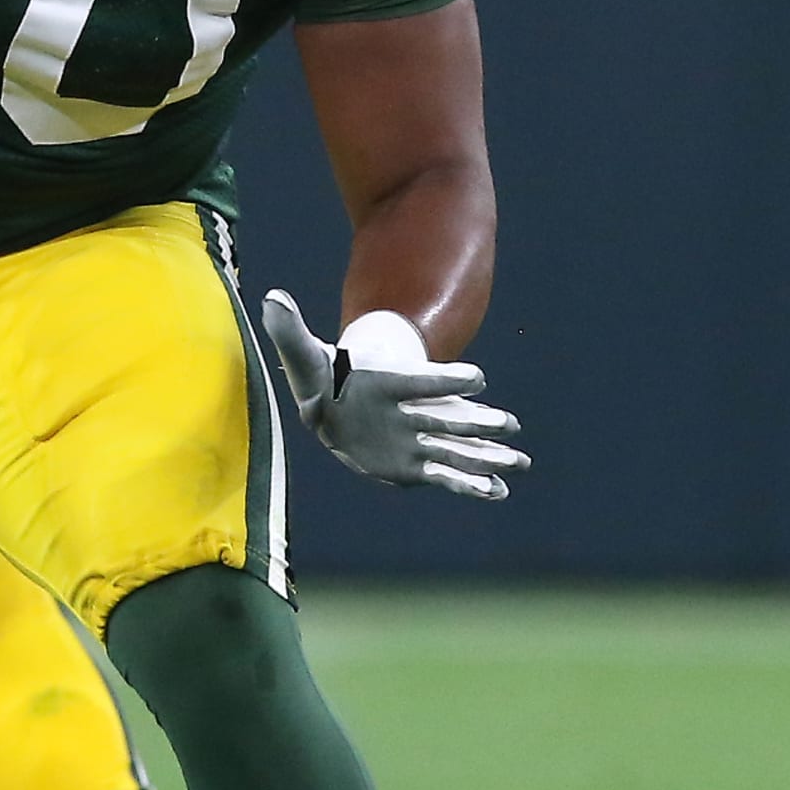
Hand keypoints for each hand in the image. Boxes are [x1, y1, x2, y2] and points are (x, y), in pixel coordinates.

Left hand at [260, 291, 528, 501]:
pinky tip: (498, 491)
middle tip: (510, 424)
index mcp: (388, 383)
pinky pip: (447, 476)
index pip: (420, 380)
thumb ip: (291, 332)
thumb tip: (270, 298)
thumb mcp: (304, 357)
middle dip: (479, 422)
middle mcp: (410, 411)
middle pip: (448, 417)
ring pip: (456, 448)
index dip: (446, 380)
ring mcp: (417, 438)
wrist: (339, 398)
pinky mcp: (416, 464)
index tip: (477, 377)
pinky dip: (471, 484)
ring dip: (486, 454)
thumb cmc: (325, 376)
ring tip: (519, 460)